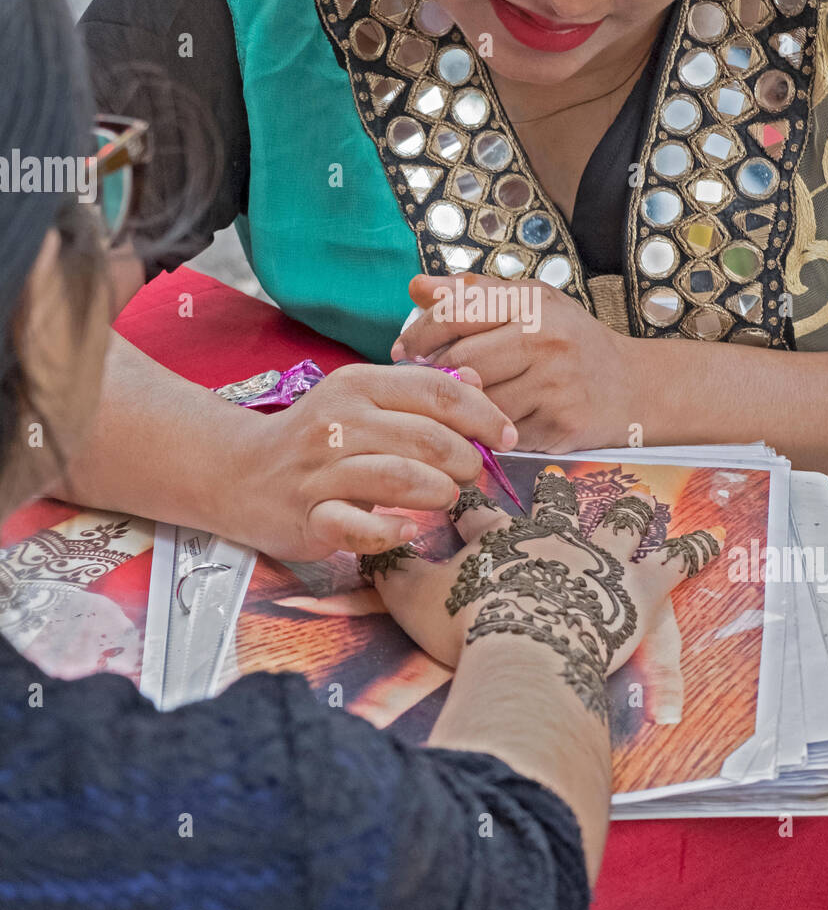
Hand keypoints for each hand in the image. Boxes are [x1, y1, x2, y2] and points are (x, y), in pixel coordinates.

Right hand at [235, 362, 517, 560]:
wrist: (238, 471)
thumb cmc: (316, 437)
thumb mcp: (362, 399)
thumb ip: (418, 389)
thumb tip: (477, 378)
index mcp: (358, 384)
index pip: (437, 390)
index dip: (483, 413)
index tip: (506, 435)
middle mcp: (339, 421)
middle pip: (427, 436)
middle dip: (466, 458)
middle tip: (475, 474)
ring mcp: (321, 470)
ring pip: (399, 477)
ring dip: (438, 491)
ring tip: (448, 498)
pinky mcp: (309, 515)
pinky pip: (358, 528)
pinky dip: (390, 532)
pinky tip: (407, 531)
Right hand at [361, 465, 723, 717]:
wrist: (526, 649)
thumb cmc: (468, 628)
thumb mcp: (411, 599)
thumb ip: (388, 570)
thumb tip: (365, 546)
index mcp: (498, 535)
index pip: (479, 505)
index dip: (470, 495)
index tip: (465, 478)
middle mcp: (553, 534)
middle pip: (557, 503)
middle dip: (556, 492)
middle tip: (559, 481)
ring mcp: (600, 555)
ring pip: (620, 520)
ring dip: (630, 510)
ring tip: (642, 498)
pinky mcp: (641, 584)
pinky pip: (676, 562)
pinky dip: (694, 550)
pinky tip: (714, 538)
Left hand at [391, 272, 646, 452]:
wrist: (632, 387)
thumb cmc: (570, 342)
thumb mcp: (529, 304)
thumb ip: (473, 294)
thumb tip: (416, 287)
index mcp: (532, 303)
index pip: (456, 313)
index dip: (419, 334)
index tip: (404, 352)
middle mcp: (545, 340)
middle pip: (461, 362)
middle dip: (434, 376)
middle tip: (421, 384)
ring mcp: (555, 385)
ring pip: (479, 403)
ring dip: (459, 409)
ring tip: (454, 406)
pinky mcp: (561, 425)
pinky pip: (503, 434)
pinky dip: (488, 433)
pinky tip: (488, 427)